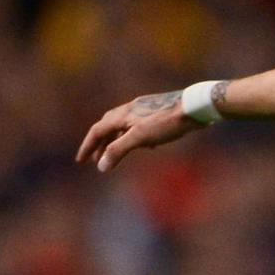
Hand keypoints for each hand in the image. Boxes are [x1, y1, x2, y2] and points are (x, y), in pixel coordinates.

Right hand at [77, 89, 203, 171]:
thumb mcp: (140, 137)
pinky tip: (146, 146)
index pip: (97, 131)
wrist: (193, 107)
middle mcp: (128, 110)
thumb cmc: (166, 122)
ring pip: (123, 127)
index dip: (88, 147)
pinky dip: (134, 138)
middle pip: (107, 128)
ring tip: (115, 155)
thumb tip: (101, 166)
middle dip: (100, 145)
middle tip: (95, 160)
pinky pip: (138, 127)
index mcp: (121, 115)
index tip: (80, 161)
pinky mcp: (156, 114)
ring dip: (117, 142)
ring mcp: (143, 111)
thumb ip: (118, 150)